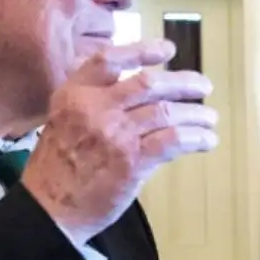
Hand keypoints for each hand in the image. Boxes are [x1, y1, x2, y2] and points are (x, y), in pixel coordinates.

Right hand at [23, 40, 219, 245]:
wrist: (49, 210)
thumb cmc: (57, 169)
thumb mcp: (63, 122)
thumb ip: (92, 101)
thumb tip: (131, 88)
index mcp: (74, 94)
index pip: (110, 60)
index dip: (142, 50)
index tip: (167, 49)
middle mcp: (94, 108)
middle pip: (149, 83)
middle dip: (183, 82)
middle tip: (203, 86)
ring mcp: (114, 134)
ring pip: (167, 111)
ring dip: (196, 113)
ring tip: (210, 118)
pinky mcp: (131, 161)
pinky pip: (173, 140)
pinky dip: (196, 137)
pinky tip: (207, 140)